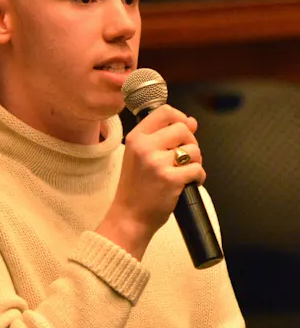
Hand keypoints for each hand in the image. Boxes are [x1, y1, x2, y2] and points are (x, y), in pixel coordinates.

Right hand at [98, 104, 205, 258]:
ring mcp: (156, 163)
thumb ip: (164, 137)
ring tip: (183, 173)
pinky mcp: (170, 179)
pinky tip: (187, 184)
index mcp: (136, 138)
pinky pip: (198, 169)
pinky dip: (198, 178)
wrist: (129, 216)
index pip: (164, 112)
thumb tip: (191, 121)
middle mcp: (144, 147)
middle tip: (183, 159)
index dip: (180, 118)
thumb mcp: (141, 156)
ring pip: (194, 150)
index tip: (183, 130)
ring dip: (195, 162)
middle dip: (191, 143)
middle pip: (183, 129)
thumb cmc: (136, 187)